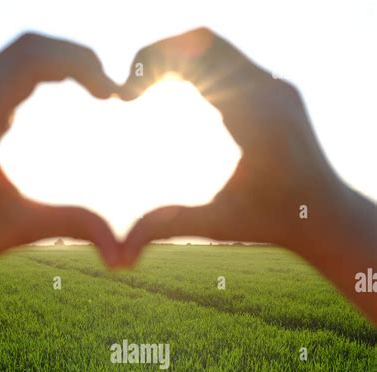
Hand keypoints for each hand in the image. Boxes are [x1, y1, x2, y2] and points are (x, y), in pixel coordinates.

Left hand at [0, 33, 120, 303]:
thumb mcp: (24, 229)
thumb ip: (74, 228)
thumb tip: (121, 255)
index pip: (31, 63)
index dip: (79, 66)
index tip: (111, 94)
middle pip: (27, 47)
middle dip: (76, 57)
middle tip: (110, 88)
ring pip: (18, 52)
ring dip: (60, 60)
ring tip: (96, 87)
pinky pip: (9, 67)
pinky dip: (43, 69)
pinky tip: (69, 90)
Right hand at [120, 28, 376, 321]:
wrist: (322, 215)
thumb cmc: (272, 222)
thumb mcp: (216, 224)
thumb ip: (168, 228)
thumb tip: (121, 257)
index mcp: (254, 114)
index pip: (196, 56)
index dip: (150, 65)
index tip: (124, 97)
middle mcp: (268, 90)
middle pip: (202, 42)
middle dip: (158, 56)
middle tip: (128, 89)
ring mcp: (274, 86)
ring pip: (215, 47)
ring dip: (177, 61)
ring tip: (143, 90)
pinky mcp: (275, 90)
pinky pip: (230, 61)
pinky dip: (197, 69)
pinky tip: (173, 94)